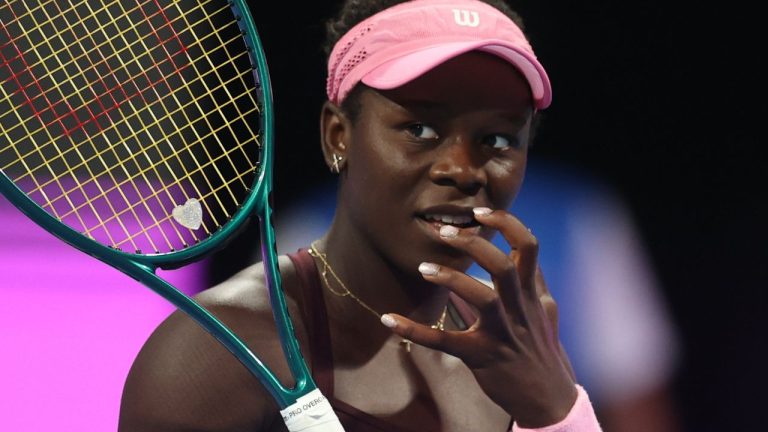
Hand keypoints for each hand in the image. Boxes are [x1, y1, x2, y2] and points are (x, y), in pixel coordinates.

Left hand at [383, 208, 577, 426]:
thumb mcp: (546, 312)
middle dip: (474, 244)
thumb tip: (524, 254)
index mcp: (532, 294)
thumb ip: (535, 282)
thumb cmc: (543, 351)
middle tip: (444, 233)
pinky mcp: (482, 357)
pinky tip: (389, 320)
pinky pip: (445, 341)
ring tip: (423, 268)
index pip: (528, 247)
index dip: (506, 223)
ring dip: (452, 278)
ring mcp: (502, 334)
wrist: (549, 399)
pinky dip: (415, 331)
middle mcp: (519, 310)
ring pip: (482, 298)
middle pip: (503, 266)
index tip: (480, 212)